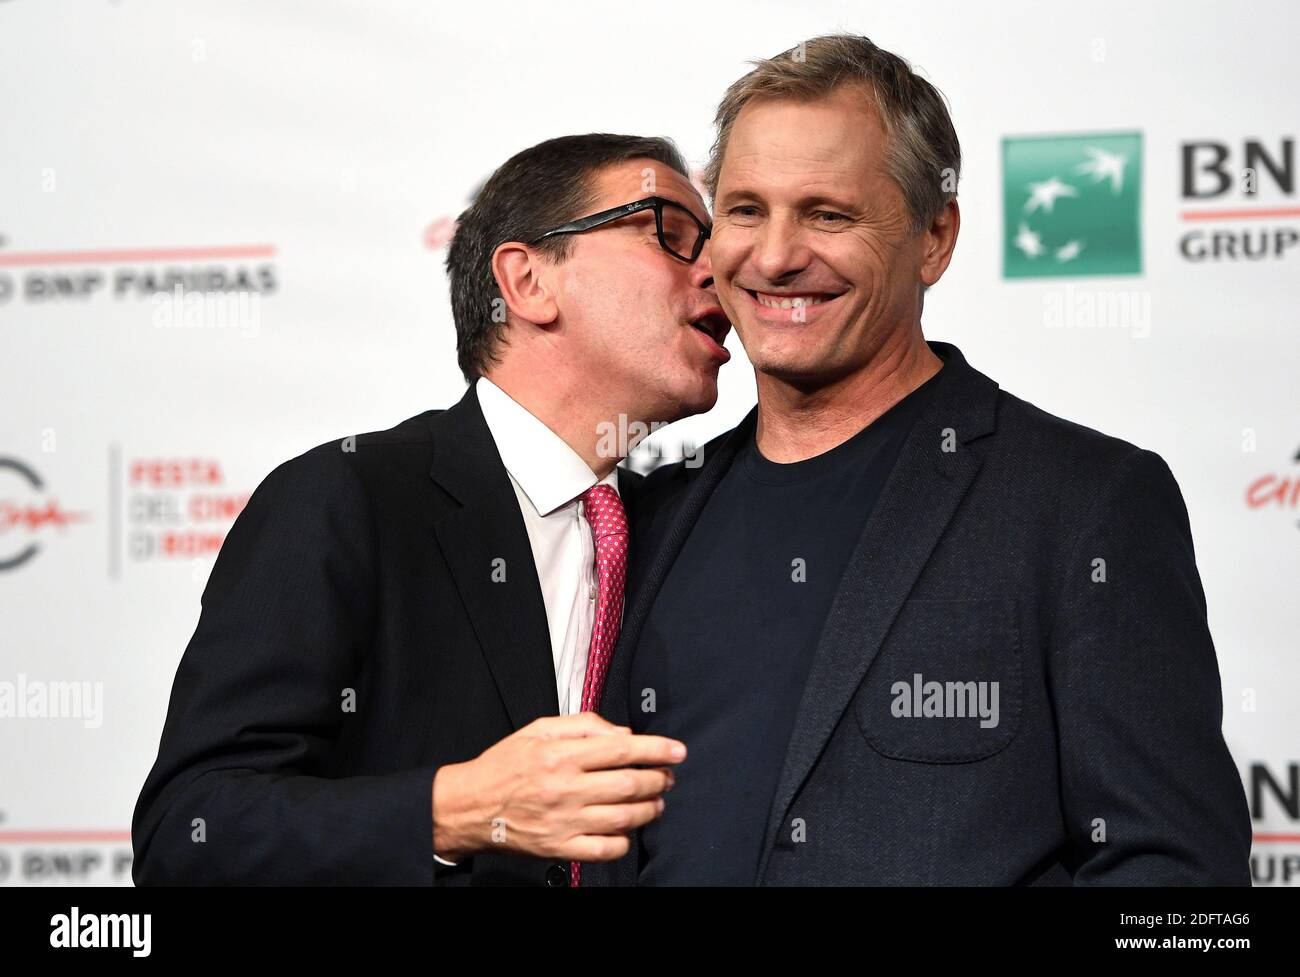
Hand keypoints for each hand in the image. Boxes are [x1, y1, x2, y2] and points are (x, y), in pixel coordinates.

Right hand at [432, 712, 684, 861]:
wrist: (470, 806)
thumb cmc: (505, 764)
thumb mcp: (539, 729)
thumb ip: (583, 726)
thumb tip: (623, 734)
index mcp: (561, 755)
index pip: (622, 750)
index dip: (656, 749)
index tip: (677, 751)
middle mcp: (565, 789)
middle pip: (629, 784)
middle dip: (658, 778)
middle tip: (667, 776)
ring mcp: (564, 822)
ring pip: (624, 817)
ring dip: (649, 808)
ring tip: (656, 801)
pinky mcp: (560, 848)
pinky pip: (605, 849)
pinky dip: (625, 840)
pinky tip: (629, 828)